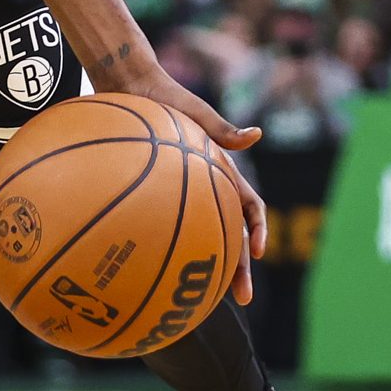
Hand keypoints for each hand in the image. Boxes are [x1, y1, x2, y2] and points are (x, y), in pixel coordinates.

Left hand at [106, 66, 266, 305]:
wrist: (132, 90)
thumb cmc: (166, 100)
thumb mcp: (197, 114)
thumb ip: (224, 130)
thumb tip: (256, 135)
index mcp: (223, 172)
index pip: (250, 207)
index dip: (258, 230)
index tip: (258, 252)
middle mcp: (208, 189)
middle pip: (230, 235)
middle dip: (239, 269)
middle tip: (241, 299)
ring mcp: (183, 195)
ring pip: (201, 240)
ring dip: (208, 269)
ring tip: (205, 301)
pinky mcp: (157, 196)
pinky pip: (165, 230)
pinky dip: (168, 251)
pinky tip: (154, 275)